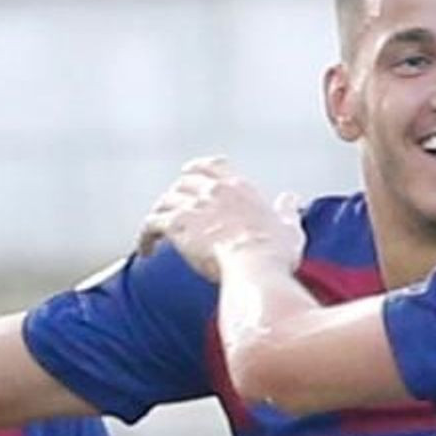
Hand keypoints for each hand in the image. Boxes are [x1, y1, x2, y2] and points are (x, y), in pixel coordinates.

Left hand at [138, 159, 302, 282]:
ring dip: (159, 215)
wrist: (256, 269)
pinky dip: (145, 236)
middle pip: (183, 182)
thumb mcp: (289, 228)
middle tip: (171, 209)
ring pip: (165, 202)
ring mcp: (193, 206)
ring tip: (155, 233)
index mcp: (239, 188)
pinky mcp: (177, 226)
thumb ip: (287, 211)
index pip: (212, 166)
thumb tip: (290, 199)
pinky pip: (151, 225)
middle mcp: (213, 191)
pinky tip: (145, 250)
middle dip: (175, 194)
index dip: (197, 170)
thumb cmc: (274, 254)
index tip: (189, 175)